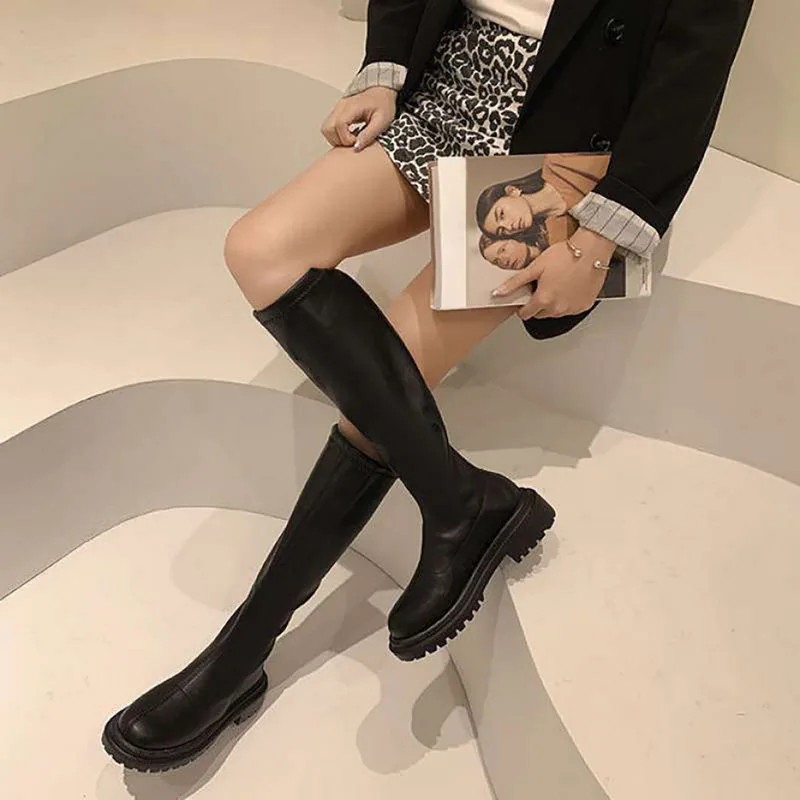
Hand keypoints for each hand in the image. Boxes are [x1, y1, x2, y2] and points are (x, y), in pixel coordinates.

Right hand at [321, 87, 396, 150]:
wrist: (381, 93)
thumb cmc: (383, 104)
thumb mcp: (382, 121)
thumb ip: (369, 134)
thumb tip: (356, 147)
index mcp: (352, 107)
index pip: (339, 125)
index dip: (346, 138)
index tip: (357, 141)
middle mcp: (341, 106)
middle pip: (327, 128)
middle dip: (339, 141)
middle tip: (353, 141)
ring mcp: (337, 109)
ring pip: (325, 129)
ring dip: (335, 139)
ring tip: (351, 139)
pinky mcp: (336, 113)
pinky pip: (329, 128)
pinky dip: (336, 135)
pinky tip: (348, 135)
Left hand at [492, 228, 615, 318]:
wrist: (591, 250)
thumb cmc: (565, 256)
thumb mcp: (535, 267)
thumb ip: (516, 283)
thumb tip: (498, 292)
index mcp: (543, 300)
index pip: (526, 314)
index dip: (523, 307)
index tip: (525, 299)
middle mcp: (558, 308)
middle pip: (540, 314)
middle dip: (538, 304)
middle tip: (543, 286)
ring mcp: (572, 309)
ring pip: (556, 312)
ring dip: (554, 303)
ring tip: (557, 284)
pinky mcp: (584, 305)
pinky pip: (571, 308)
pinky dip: (569, 301)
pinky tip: (570, 287)